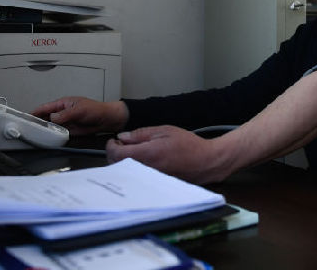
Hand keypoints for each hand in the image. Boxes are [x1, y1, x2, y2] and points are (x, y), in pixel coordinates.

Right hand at [31, 96, 127, 135]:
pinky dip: (52, 136)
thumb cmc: (96, 109)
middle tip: (27, 128)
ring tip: (34, 134)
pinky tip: (47, 139)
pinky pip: (57, 133)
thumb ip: (64, 115)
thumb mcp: (79, 110)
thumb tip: (52, 118)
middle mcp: (62, 113)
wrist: (107, 120)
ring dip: (44, 130)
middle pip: (45, 118)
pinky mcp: (69, 130)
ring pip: (50, 127)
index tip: (25, 116)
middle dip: (37, 122)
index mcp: (63, 104)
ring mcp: (65, 122)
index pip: (45, 108)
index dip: (35, 112)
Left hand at [106, 125, 227, 183]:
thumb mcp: (164, 131)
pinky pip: (137, 178)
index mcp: (146, 155)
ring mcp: (148, 180)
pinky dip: (134, 169)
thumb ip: (141, 134)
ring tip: (134, 152)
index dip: (111, 146)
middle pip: (117, 165)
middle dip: (116, 154)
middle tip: (124, 144)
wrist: (205, 162)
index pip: (116, 154)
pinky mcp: (153, 185)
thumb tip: (123, 137)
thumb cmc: (188, 145)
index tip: (114, 141)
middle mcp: (145, 170)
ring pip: (126, 173)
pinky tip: (143, 162)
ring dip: (124, 162)